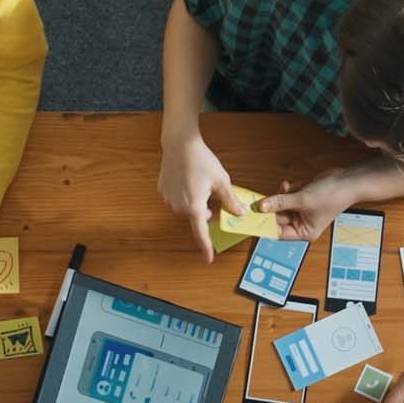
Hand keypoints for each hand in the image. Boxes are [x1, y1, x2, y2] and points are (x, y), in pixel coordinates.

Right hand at [158, 131, 244, 262]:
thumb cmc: (201, 160)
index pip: (201, 234)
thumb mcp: (221, 181)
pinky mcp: (163, 191)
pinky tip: (189, 179)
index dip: (206, 247)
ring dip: (196, 203)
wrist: (179, 143)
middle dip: (206, 212)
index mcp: (194, 208)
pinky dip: (185, 194)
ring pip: (187, 208)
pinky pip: (177, 199)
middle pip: (196, 217)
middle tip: (214, 197)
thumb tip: (240, 214)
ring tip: (200, 184)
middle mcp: (178, 207)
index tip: (209, 259)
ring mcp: (169, 199)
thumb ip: (231, 201)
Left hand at [259, 169, 356, 241]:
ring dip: (282, 196)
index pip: (279, 232)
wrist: (347, 180)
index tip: (253, 218)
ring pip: (281, 204)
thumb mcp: (302, 200)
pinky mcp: (302, 198)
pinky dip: (288, 190)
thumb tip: (262, 206)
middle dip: (272, 207)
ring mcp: (302, 210)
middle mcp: (303, 223)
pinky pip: (288, 196)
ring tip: (285, 188)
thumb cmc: (333, 196)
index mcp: (304, 232)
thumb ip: (280, 203)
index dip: (266, 225)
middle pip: (278, 217)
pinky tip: (293, 185)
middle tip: (259, 199)